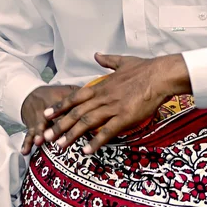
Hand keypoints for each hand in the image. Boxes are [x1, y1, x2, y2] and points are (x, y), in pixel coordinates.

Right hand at [20, 85, 78, 154]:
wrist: (30, 94)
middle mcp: (48, 111)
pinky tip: (25, 151)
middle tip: (58, 136)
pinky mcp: (31, 126)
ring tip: (39, 141)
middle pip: (53, 119)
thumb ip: (81, 95)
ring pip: (39, 126)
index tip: (81, 124)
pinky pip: (28, 134)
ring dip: (39, 134)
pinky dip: (26, 143)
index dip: (73, 116)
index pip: (68, 108)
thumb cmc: (53, 94)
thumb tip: (98, 98)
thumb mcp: (67, 90)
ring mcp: (38, 119)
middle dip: (56, 128)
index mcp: (60, 101)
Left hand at [42, 53, 191, 153]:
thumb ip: (107, 60)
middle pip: (76, 112)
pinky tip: (86, 151)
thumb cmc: (145, 68)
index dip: (60, 106)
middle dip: (60, 125)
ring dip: (72, 135)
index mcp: (102, 85)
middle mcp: (103, 97)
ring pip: (87, 122)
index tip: (47, 114)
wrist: (160, 75)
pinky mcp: (125, 117)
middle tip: (47, 136)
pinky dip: (95, 142)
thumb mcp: (123, 61)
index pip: (75, 97)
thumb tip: (97, 55)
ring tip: (61, 146)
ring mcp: (113, 107)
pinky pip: (107, 132)